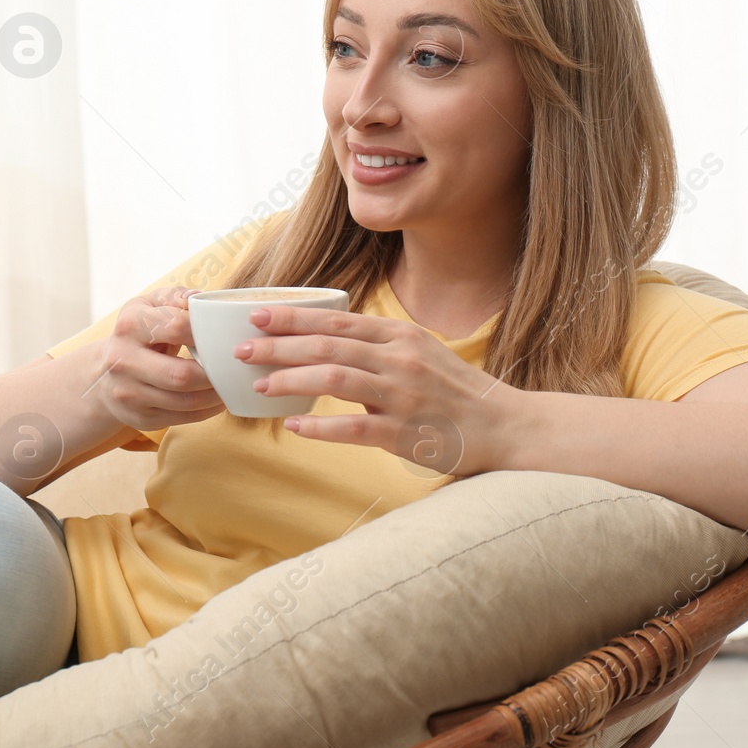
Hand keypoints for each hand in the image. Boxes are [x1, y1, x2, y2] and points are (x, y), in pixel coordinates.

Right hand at [92, 285, 225, 431]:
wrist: (105, 372)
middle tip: (235, 367)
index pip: (176, 327)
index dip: (206, 331)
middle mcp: (123, 361)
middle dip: (215, 373)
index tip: (224, 334)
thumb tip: (197, 299)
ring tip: (231, 384)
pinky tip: (218, 399)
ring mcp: (129, 394)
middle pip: (181, 375)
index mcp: (129, 326)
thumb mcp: (149, 306)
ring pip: (186, 401)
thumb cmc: (139, 333)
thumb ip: (175, 297)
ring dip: (217, 395)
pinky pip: (183, 418)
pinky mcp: (139, 417)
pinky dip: (208, 411)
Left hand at [240, 304, 514, 475]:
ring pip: (336, 378)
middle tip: (241, 348)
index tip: (257, 314)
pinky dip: (322, 427)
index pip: (337, 320)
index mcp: (400, 335)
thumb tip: (326, 347)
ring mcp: (404, 395)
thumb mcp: (420, 354)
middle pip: (328, 344)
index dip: (294, 317)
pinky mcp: (407, 432)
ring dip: (292, 379)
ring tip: (259, 383)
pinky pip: (356, 427)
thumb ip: (377, 348)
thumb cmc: (456, 393)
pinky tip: (294, 427)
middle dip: (279, 345)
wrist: (506, 427)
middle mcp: (401, 358)